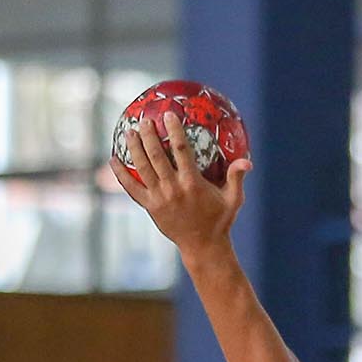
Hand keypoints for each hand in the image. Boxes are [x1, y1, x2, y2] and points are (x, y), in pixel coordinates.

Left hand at [114, 110, 250, 258]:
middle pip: (156, 156)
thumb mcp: (233, 200)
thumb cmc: (220, 220)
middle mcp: (173, 189)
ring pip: (142, 168)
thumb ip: (237, 178)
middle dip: (148, 136)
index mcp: (192, 183)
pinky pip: (131, 188)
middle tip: (144, 120)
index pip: (181, 151)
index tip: (168, 115)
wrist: (203, 246)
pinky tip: (113, 159)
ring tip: (129, 132)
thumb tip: (248, 161)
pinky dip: (120, 174)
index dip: (174, 131)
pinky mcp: (150, 207)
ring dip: (134, 148)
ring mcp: (159, 198)